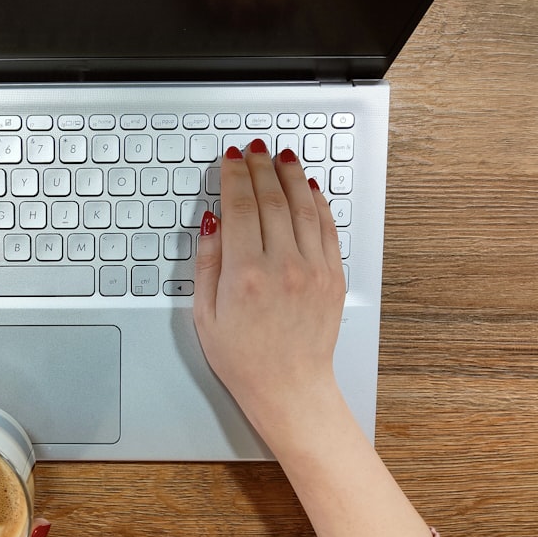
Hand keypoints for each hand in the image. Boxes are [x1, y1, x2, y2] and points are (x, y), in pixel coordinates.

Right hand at [193, 142, 345, 432]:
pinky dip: (317, 203)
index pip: (239, 207)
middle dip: (260, 168)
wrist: (288, 386)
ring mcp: (312, 269)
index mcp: (245, 274)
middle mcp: (281, 266)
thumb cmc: (243, 358)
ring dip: (290, 176)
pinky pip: (326, 228)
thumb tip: (211, 222)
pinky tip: (308, 188)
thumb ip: (207, 263)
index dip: (234, 176)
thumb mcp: (205, 314)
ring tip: (282, 156)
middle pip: (271, 200)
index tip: (230, 159)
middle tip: (253, 150)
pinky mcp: (332, 277)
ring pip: (302, 206)